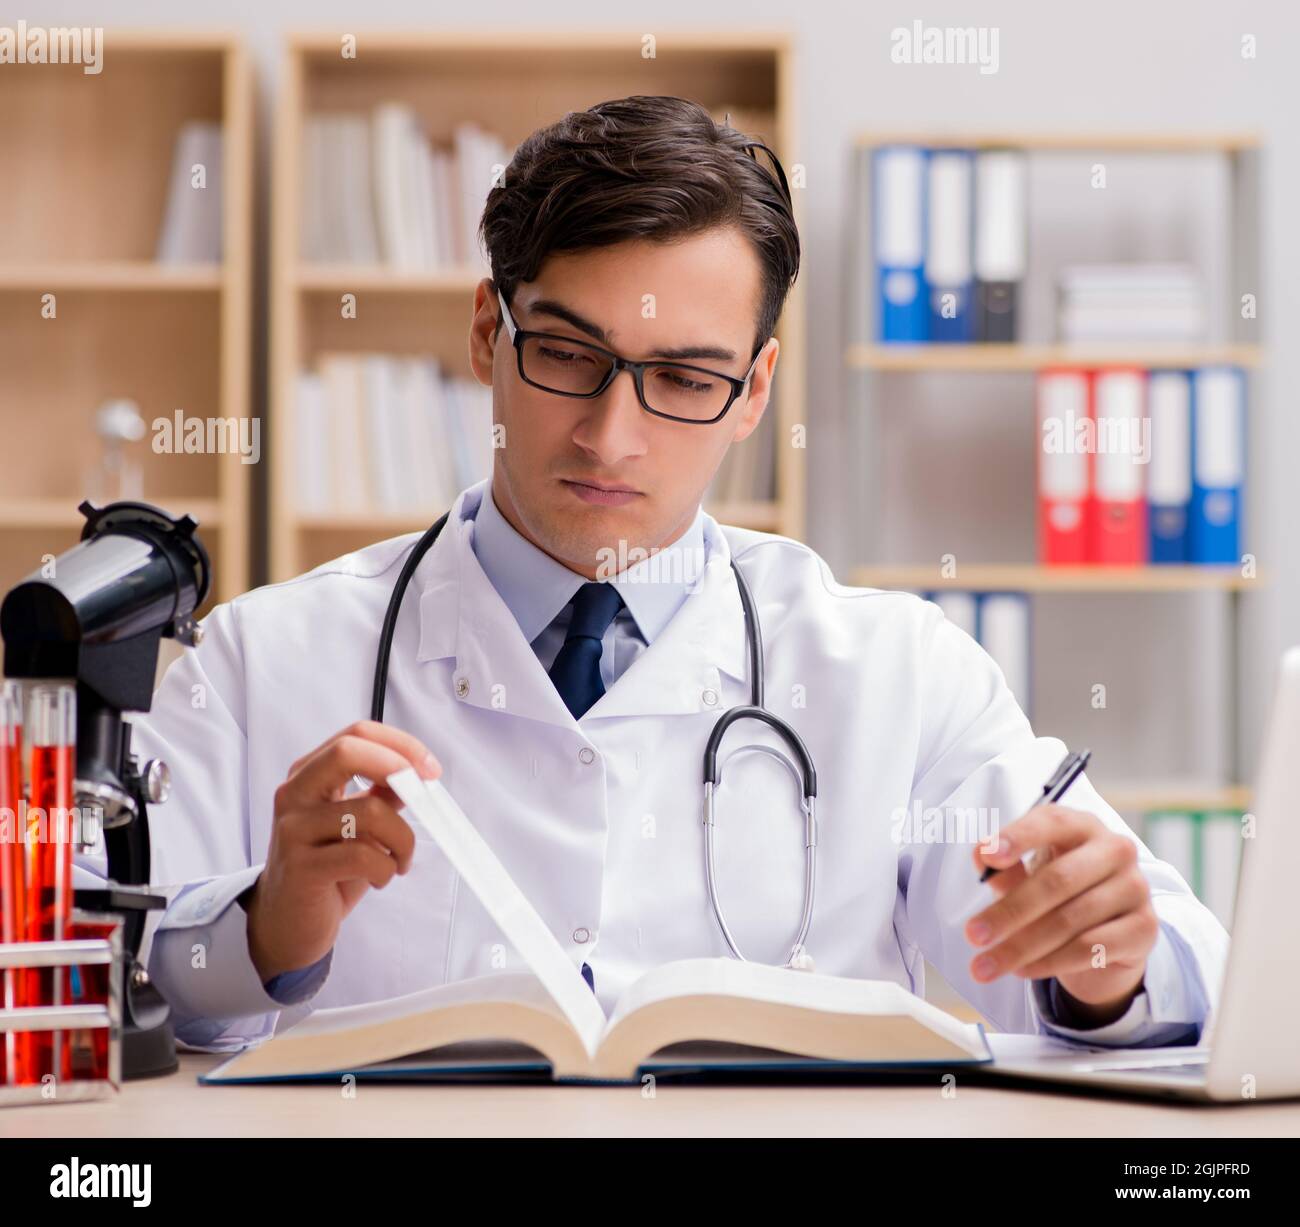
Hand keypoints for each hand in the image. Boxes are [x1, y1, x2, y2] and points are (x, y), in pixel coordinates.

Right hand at [243, 721, 440, 980]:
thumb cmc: (327, 867)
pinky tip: (382, 878)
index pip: (355, 735)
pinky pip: (364, 856)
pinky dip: (387, 867)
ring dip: (403, 839)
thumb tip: (417, 773)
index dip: (400, 744)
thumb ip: (379, 795)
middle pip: (347, 752)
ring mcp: (293, 830)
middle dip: (397, 767)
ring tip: (400, 859)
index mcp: (308, 775)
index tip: (430, 769)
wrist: (286, 923)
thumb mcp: (356, 824)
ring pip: (370, 812)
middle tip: (423, 794)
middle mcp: (294, 794)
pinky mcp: (301, 868)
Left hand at [967, 804, 1159, 1024]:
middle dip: (1009, 912)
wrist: (1107, 936)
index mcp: (1082, 826)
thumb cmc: (1060, 893)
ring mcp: (1135, 887)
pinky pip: (1089, 948)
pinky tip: (1021, 970)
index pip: (1052, 822)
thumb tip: (980, 855)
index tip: (988, 856)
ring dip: (1022, 946)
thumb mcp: (1028, 875)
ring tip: (986, 965)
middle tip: (972, 935)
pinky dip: (1049, 962)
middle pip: (1057, 880)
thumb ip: (1004, 867)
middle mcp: (1115, 849)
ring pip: (1070, 920)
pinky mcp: (1145, 927)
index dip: (1018, 837)